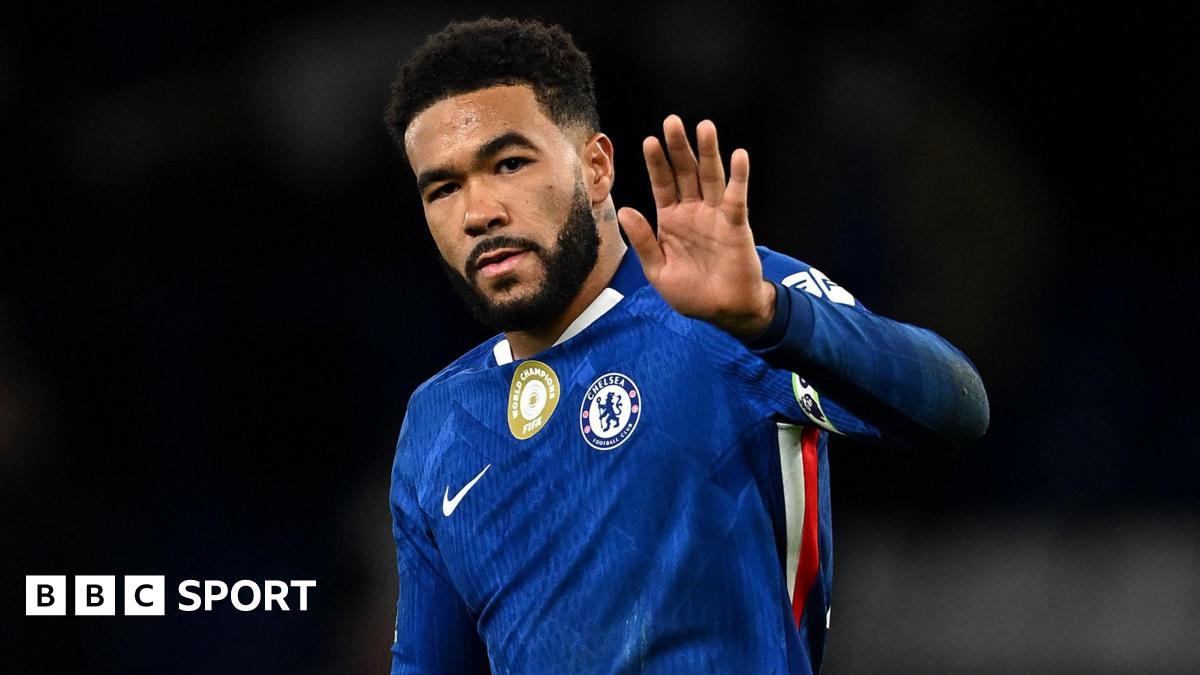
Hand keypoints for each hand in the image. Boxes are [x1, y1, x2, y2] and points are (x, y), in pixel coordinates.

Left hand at [618, 115, 774, 338]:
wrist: (723, 311)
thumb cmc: (690, 293)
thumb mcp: (657, 270)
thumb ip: (642, 240)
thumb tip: (624, 210)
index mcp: (670, 220)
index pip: (662, 184)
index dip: (656, 163)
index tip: (649, 141)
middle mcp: (692, 211)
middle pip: (685, 172)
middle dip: (679, 148)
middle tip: (672, 121)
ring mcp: (715, 215)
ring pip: (710, 177)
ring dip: (708, 152)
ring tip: (704, 126)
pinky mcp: (736, 224)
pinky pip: (736, 197)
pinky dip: (738, 177)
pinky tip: (739, 155)